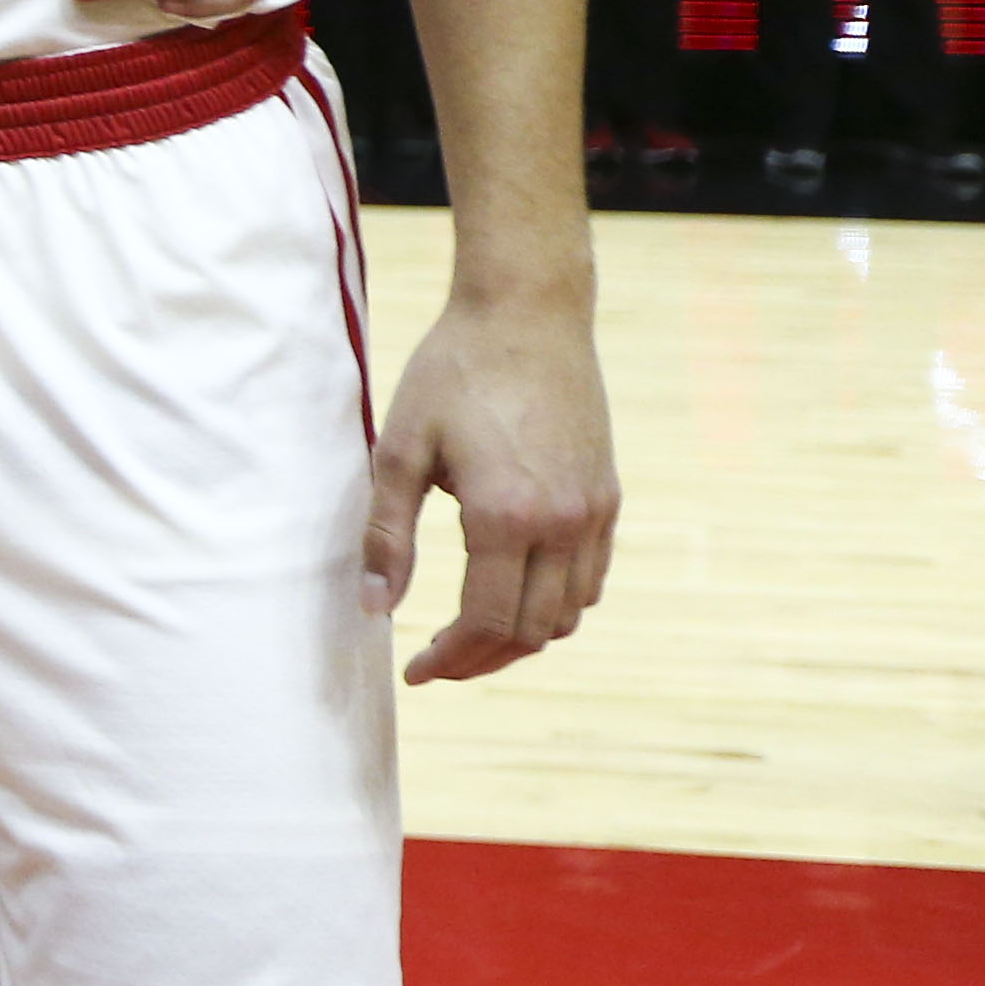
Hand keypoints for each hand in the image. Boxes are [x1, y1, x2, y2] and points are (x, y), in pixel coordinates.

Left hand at [364, 291, 618, 681]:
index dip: (451, 659)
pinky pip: (592, 580)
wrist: (527, 315)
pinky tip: (516, 595)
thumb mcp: (400, 450)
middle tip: (436, 661)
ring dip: (523, 637)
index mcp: (506, 517)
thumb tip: (375, 607)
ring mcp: (595, 513)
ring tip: (471, 634)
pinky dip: (558, 605)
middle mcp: (563, 525)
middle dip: (482, 659)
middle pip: (533, 632)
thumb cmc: (453, 374)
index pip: (487, 623)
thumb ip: (388, 535)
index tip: (415, 670)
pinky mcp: (609, 497)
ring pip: (570, 614)